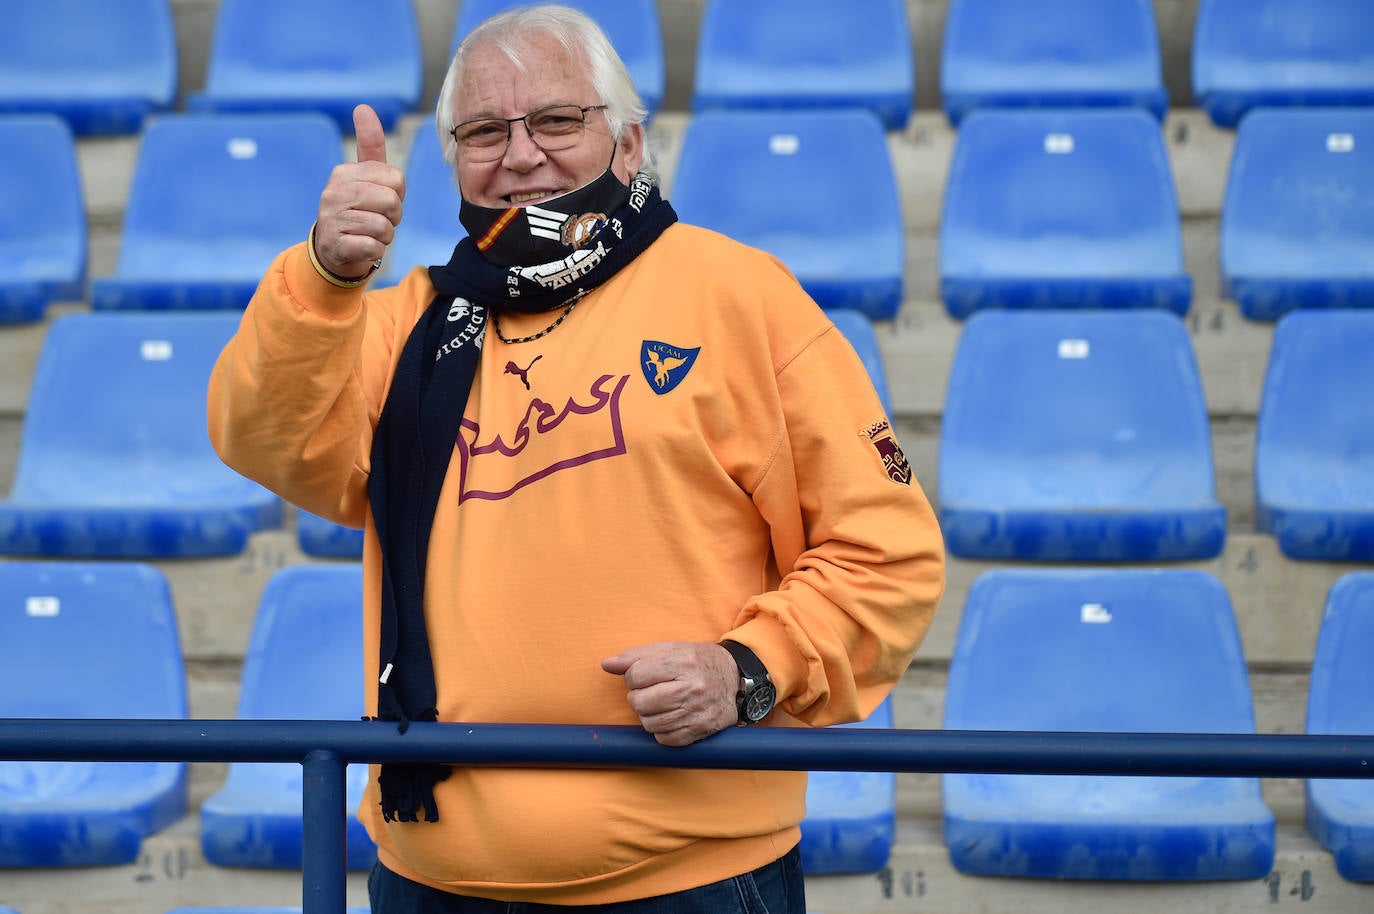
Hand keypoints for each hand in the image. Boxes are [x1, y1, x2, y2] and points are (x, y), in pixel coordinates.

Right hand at [313, 104, 405, 278]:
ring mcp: (332, 219)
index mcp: (345, 172)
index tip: (381, 199)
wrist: (334, 249)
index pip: (396, 179)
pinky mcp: (336, 244)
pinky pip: (374, 247)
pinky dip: (375, 250)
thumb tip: (362, 107)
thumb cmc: (358, 209)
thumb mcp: (365, 176)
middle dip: (393, 216)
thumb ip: (369, 145)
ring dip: (384, 235)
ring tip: (368, 232)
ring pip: (385, 227)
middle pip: (392, 202)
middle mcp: (334, 192)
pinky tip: (362, 246)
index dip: (397, 194)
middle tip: (377, 218)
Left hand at [601, 642, 739, 746]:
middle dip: (638, 698)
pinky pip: (664, 739)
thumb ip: (636, 656)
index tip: (643, 676)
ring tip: (660, 704)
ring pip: (649, 723)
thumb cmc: (698, 662)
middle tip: (649, 692)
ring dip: (648, 715)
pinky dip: (661, 731)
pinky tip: (671, 717)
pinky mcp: (700, 731)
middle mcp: (692, 687)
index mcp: (683, 662)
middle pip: (640, 702)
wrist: (737, 680)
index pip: (636, 675)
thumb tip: (607, 664)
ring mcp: (697, 711)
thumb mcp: (671, 649)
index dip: (633, 677)